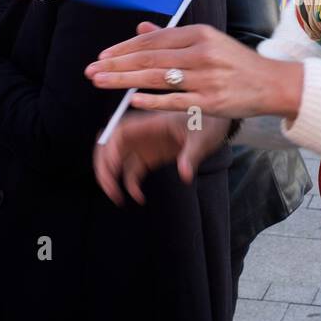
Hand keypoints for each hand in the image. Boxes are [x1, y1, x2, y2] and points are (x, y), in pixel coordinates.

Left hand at [85, 22, 303, 120]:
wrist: (273, 83)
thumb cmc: (237, 63)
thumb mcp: (208, 42)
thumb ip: (173, 37)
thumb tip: (140, 28)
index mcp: (200, 34)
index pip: (154, 40)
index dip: (124, 48)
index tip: (103, 56)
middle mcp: (202, 53)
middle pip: (150, 57)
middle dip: (117, 64)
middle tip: (92, 70)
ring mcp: (206, 77)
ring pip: (157, 78)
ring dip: (124, 80)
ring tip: (101, 82)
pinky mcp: (211, 100)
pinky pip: (176, 100)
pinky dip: (153, 99)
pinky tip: (132, 99)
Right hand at [94, 110, 230, 206]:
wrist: (216, 124)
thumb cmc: (208, 123)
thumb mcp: (202, 138)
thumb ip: (191, 156)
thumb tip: (185, 174)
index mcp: (151, 122)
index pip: (119, 131)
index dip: (110, 147)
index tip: (112, 166)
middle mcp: (142, 133)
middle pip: (110, 146)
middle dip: (103, 166)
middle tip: (108, 187)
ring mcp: (143, 145)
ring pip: (116, 161)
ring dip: (111, 178)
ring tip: (116, 197)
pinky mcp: (148, 157)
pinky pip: (131, 172)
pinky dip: (130, 185)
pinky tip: (139, 198)